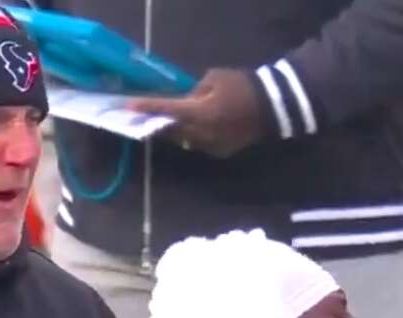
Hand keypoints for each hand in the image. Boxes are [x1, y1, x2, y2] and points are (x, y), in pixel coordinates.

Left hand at [127, 68, 267, 157]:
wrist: (274, 107)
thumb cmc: (244, 87)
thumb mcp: (215, 79)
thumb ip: (195, 92)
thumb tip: (185, 102)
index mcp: (201, 113)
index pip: (168, 110)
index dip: (147, 107)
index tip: (128, 106)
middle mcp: (203, 135)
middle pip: (173, 131)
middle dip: (159, 123)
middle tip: (145, 116)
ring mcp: (213, 146)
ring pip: (186, 139)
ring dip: (177, 130)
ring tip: (167, 121)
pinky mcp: (222, 152)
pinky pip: (200, 144)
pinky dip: (194, 135)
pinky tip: (195, 127)